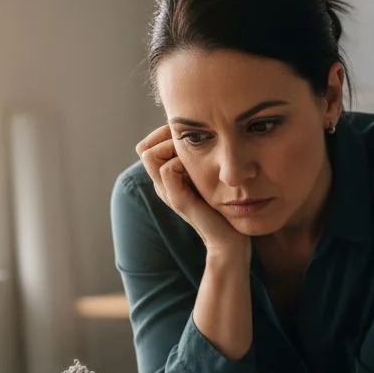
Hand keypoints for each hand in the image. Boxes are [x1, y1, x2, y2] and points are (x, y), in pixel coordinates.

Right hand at [137, 125, 246, 255]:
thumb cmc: (223, 207)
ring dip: (173, 147)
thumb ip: (198, 160)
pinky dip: (182, 161)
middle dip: (167, 137)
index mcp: (167, 180)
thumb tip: (201, 133)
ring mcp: (167, 192)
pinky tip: (201, 169)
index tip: (190, 137)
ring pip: (149, 154)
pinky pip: (167, 168)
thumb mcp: (208, 176)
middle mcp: (162, 185)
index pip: (147, 146)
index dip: (164, 135)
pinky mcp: (177, 200)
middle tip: (193, 146)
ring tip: (195, 158)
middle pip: (144, 148)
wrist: (229, 239)